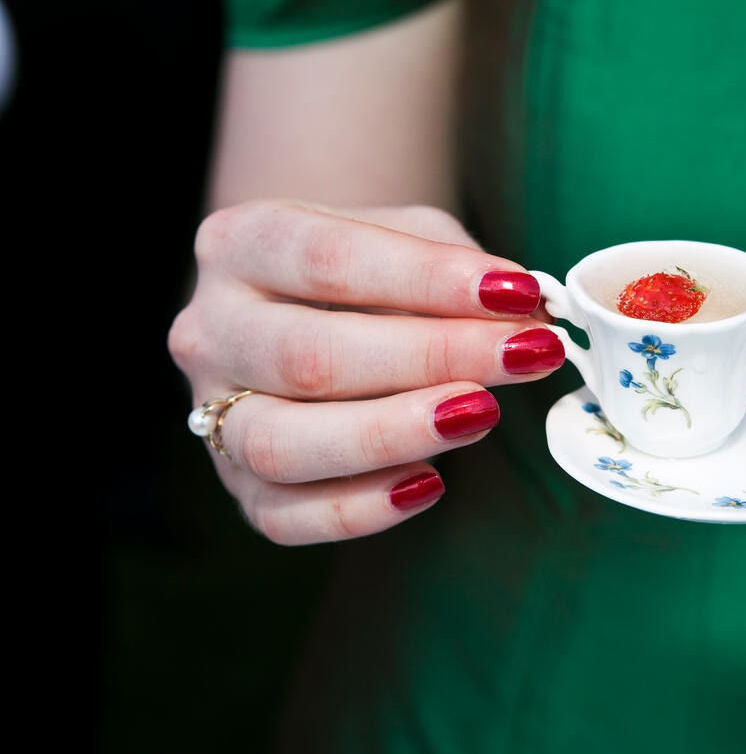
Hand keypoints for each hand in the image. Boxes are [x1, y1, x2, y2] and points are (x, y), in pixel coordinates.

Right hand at [168, 200, 562, 544]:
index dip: (428, 279)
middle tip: (525, 354)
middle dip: (431, 358)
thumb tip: (528, 317)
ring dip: (392, 434)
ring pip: (283, 443)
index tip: (517, 293)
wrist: (306, 307)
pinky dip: (360, 509)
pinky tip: (429, 483)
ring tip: (482, 414)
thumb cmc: (369, 270)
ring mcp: (214, 414)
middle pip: (308, 356)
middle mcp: (209, 330)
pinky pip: (286, 516)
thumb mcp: (408, 237)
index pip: (329, 258)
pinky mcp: (240, 487)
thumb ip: (459, 269)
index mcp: (241, 243)